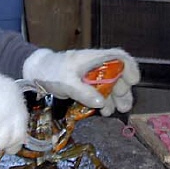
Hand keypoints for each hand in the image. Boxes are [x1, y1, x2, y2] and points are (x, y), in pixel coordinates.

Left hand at [22, 48, 140, 115]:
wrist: (35, 72)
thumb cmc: (50, 71)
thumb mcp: (66, 82)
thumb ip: (83, 92)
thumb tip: (101, 102)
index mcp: (93, 59)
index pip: (118, 56)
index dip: (129, 67)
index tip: (134, 81)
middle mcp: (95, 66)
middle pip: (117, 74)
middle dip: (123, 90)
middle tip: (124, 105)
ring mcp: (90, 76)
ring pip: (109, 85)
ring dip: (115, 97)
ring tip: (117, 111)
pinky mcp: (84, 85)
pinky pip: (99, 92)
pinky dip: (104, 101)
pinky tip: (104, 111)